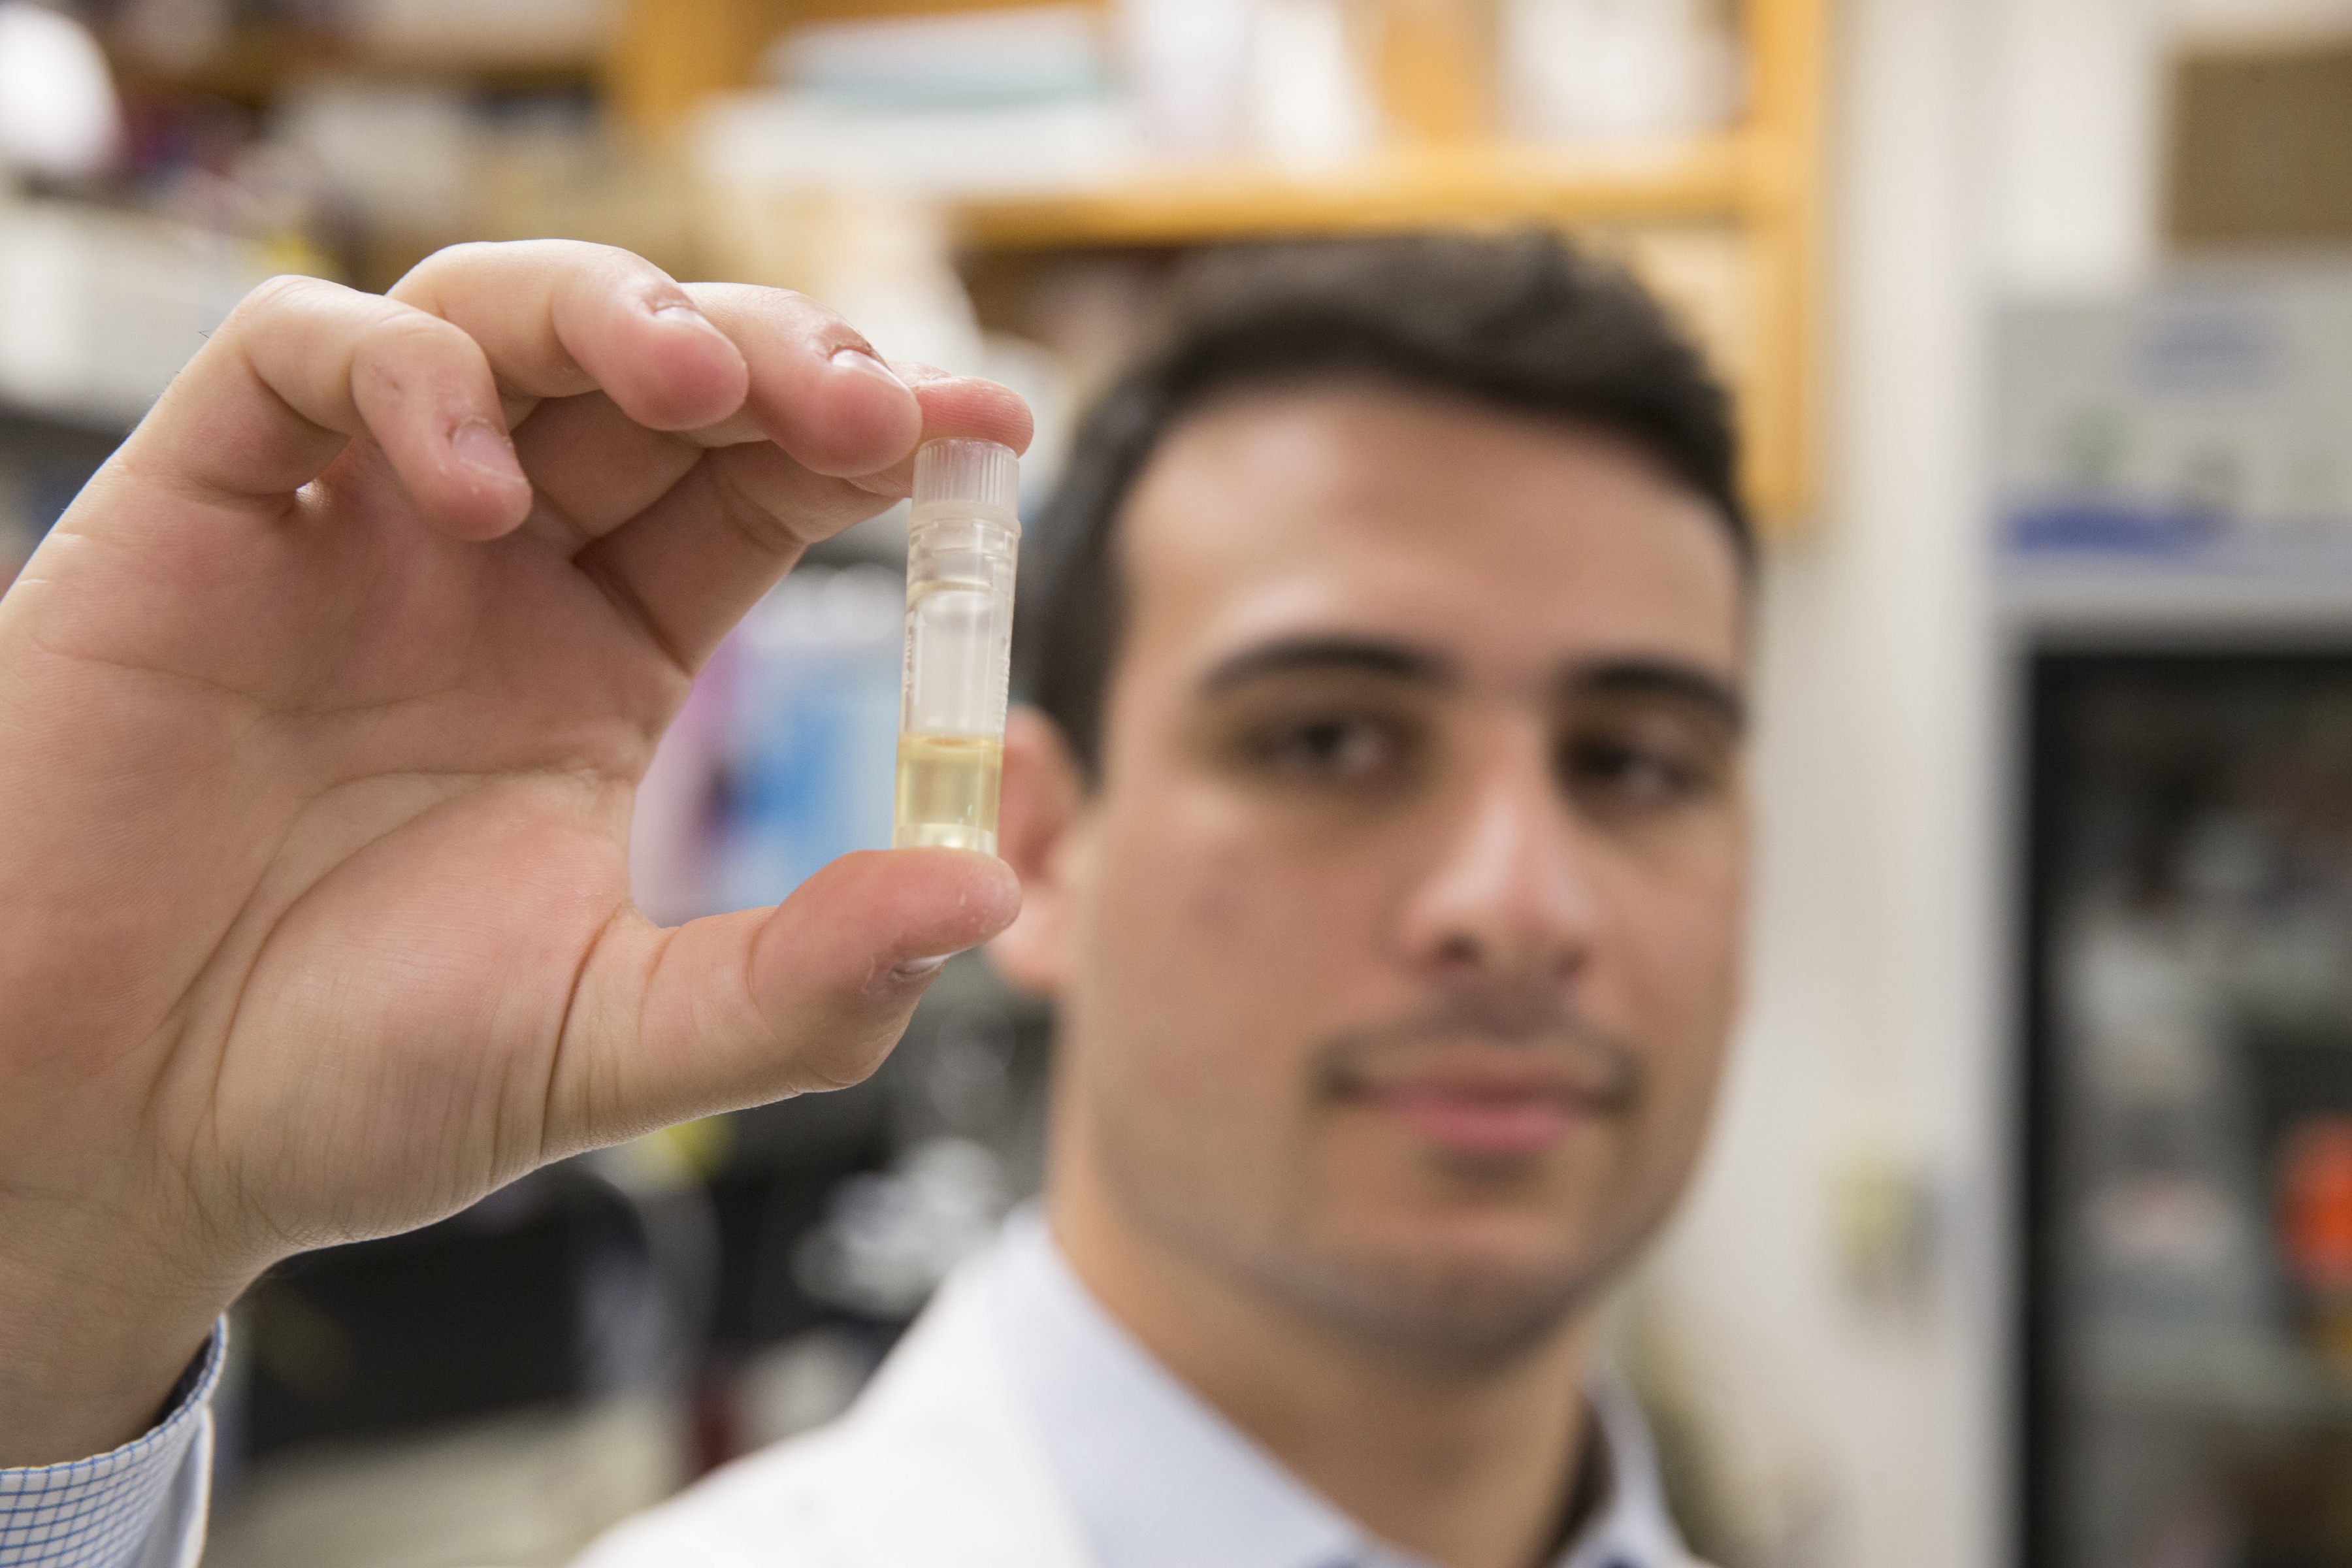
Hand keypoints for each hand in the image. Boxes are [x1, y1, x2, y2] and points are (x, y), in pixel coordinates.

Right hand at [0, 241, 1028, 1463]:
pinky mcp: (197, 509)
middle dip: (773, 350)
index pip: (762, 485)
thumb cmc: (348, 1080)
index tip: (987, 431)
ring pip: (492, 314)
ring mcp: (347, 526)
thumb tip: (995, 892)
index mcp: (601, 654)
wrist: (113, 1129)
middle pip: (653, 371)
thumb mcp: (617, 1039)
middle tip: (864, 399)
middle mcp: (488, 567)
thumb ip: (808, 981)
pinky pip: (294, 352)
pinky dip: (403, 381)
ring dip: (613, 313)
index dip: (870, 435)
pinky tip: (481, 492)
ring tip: (701, 381)